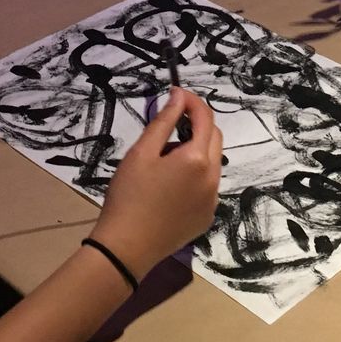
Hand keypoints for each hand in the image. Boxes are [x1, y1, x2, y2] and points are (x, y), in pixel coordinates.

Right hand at [91, 89, 222, 278]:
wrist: (126, 248)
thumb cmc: (129, 196)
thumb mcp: (141, 153)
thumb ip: (163, 122)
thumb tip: (178, 98)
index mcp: (197, 159)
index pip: (204, 118)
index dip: (192, 102)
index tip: (177, 93)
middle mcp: (212, 179)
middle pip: (214, 139)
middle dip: (197, 124)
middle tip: (170, 123)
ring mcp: (212, 200)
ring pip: (212, 164)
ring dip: (196, 151)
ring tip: (164, 159)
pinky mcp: (207, 217)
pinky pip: (207, 186)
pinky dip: (195, 175)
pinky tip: (170, 186)